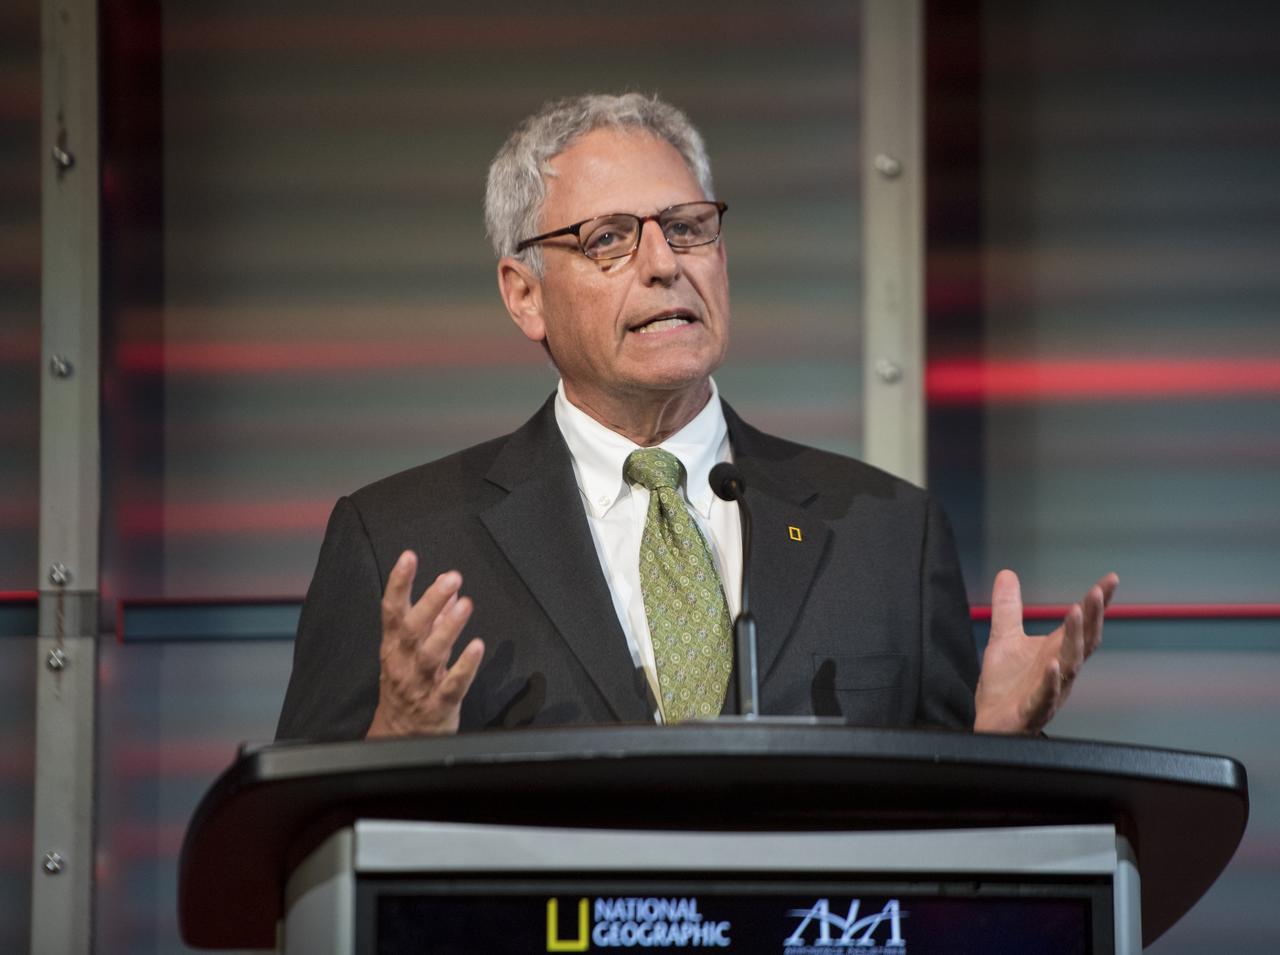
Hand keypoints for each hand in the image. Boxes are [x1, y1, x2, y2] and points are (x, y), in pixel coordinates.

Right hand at [366, 551, 484, 737]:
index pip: (391, 610)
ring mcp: (419, 686)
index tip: (408, 556)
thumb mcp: (411, 652)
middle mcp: (402, 664)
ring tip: (465, 604)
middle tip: (451, 578)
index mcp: (393, 647)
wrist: (399, 739)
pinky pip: (452, 686)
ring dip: (448, 628)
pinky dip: (464, 666)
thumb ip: (430, 619)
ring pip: (430, 655)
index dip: (398, 583)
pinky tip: (477, 647)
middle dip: (429, 601)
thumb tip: (446, 589)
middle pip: (411, 629)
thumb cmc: (407, 687)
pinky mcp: (438, 706)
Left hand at [973, 569, 1118, 733]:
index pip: (1082, 625)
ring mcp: (1050, 691)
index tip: (1110, 579)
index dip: (1097, 604)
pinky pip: (1045, 697)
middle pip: (1084, 642)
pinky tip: (1053, 665)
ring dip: (1075, 640)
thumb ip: (1008, 608)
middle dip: (1092, 617)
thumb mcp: (1003, 639)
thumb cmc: (1005, 686)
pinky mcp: (1032, 711)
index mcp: (1056, 652)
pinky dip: (1051, 682)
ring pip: (1069, 666)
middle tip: (1097, 591)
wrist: (991, 724)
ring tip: (1076, 612)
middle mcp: (1060, 671)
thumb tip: (1007, 572)